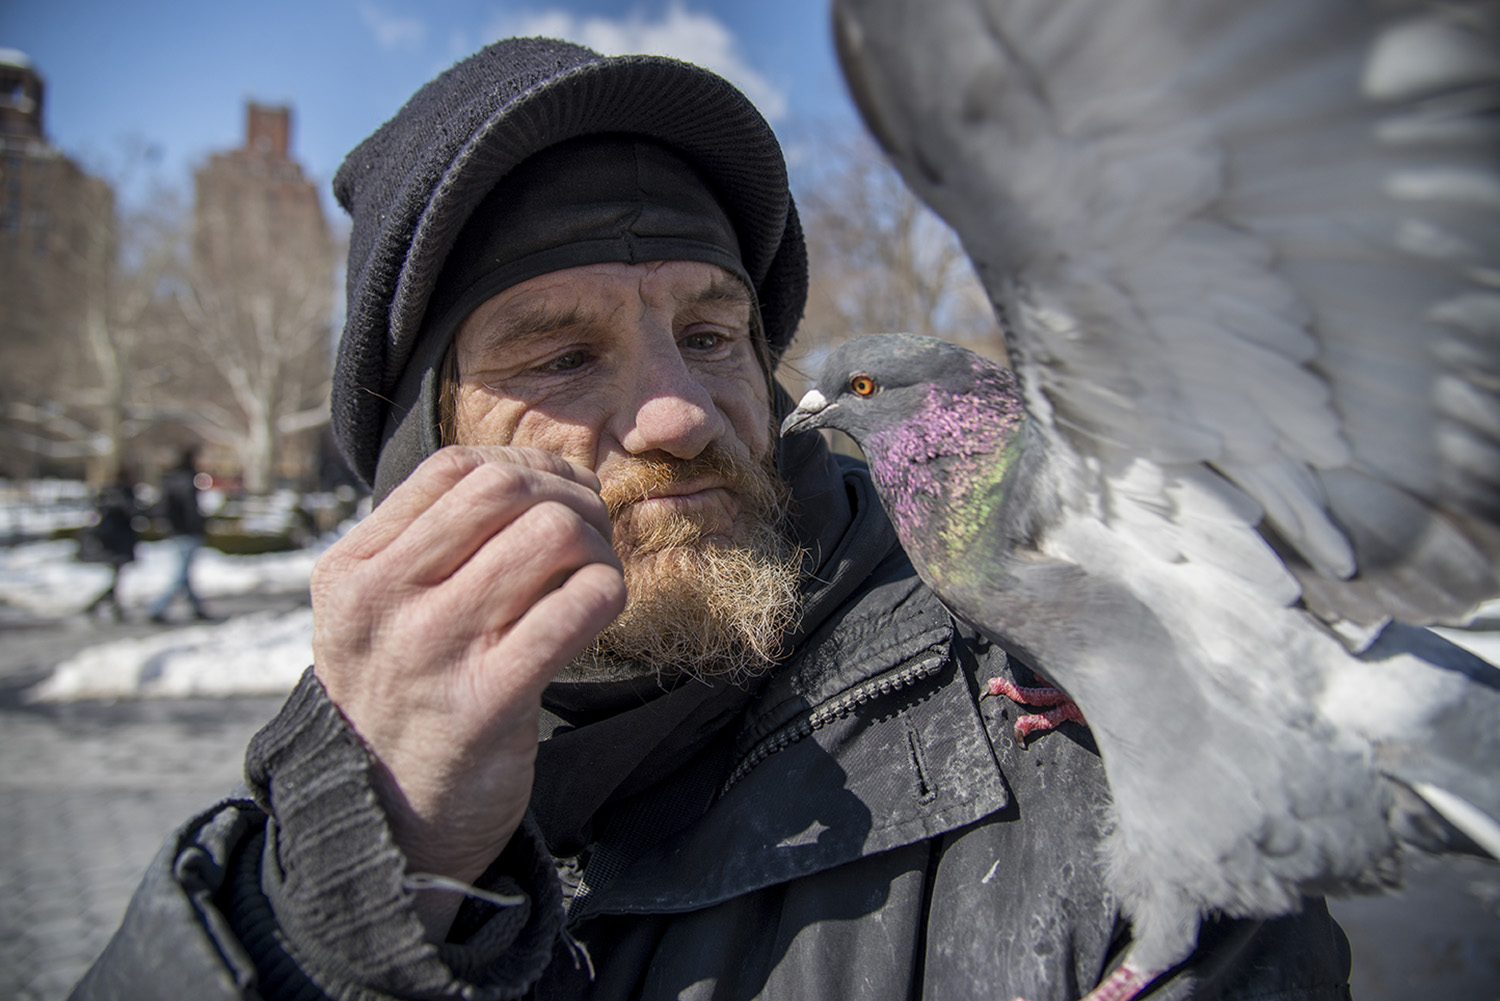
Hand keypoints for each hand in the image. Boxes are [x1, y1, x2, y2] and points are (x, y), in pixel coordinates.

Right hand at [310, 446, 625, 933]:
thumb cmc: (401, 700)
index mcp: (352, 570)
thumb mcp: (375, 615)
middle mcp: (382, 602)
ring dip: (596, 547)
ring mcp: (432, 650)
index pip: (454, 469)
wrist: (387, 824)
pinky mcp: (488, 702)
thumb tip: (532, 479)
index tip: (556, 498)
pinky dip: (607, 592)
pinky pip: (577, 608)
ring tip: (594, 577)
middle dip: (569, 499)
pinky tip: (600, 610)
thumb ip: (427, 548)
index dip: (525, 469)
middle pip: (506, 490)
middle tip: (589, 535)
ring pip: (551, 535)